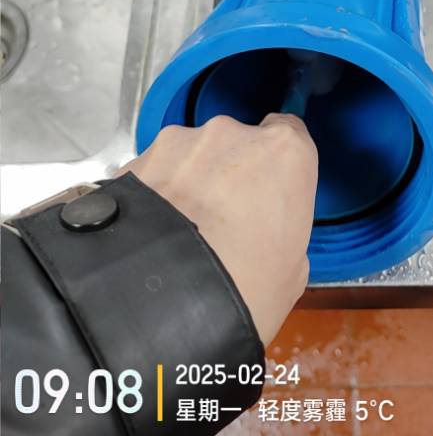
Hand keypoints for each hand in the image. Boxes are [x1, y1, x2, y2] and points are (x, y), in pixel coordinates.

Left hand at [116, 114, 317, 344]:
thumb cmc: (245, 287)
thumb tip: (263, 233)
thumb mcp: (293, 268)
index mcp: (284, 151)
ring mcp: (180, 143)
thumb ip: (283, 227)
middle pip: (238, 143)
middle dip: (232, 174)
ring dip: (191, 182)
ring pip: (192, 155)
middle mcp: (233, 133)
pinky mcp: (136, 159)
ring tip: (182, 231)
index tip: (271, 190)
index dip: (278, 164)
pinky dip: (157, 193)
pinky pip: (156, 171)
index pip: (290, 132)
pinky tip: (155, 233)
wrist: (167, 303)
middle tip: (225, 222)